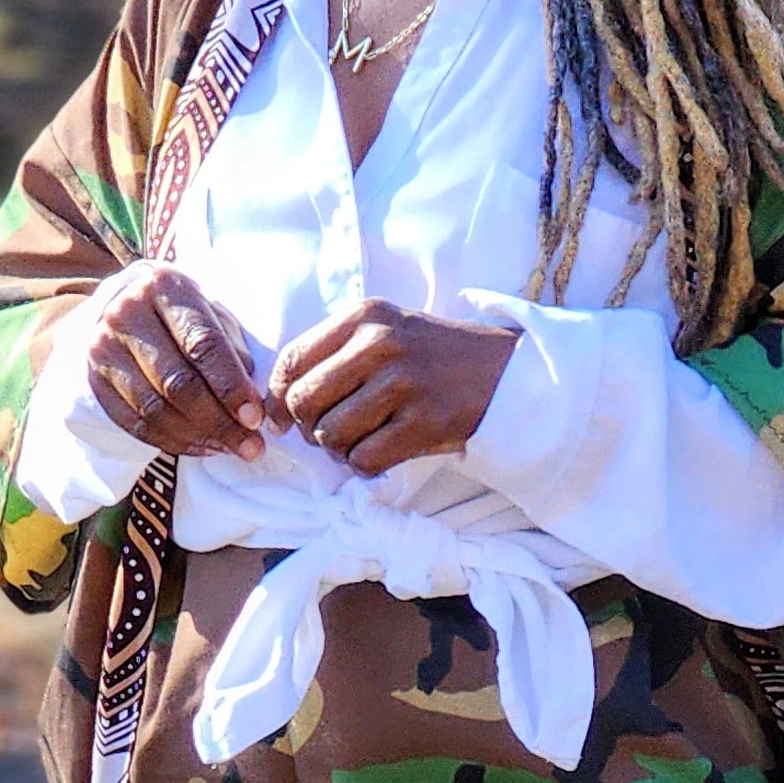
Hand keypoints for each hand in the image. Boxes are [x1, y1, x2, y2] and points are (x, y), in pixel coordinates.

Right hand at [84, 264, 266, 459]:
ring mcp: (105, 347)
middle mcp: (127, 313)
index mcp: (164, 288)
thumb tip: (249, 405)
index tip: (255, 419)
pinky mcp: (96, 379)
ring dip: (197, 437)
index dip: (231, 387)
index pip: (202, 344)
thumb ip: (233, 352)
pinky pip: (135, 424)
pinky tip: (199, 446)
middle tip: (249, 446)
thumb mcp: (214, 316)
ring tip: (227, 447)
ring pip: (155, 409)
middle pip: (177, 382)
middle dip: (219, 422)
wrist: (128, 310)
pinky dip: (171, 441)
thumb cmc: (184, 317)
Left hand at [268, 301, 519, 474]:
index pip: (293, 359)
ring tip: (362, 440)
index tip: (284, 416)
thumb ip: (333, 354)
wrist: (504, 371)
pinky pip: (364, 459)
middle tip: (331, 431)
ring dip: (339, 449)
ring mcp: (403, 384)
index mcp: (364, 318)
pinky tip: (383, 451)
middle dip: (309, 427)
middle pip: (304, 401)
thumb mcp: (385, 330)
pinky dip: (366, 464)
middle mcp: (380, 345)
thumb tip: (279, 403)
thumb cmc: (433, 356)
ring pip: (331, 435)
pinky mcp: (423, 423)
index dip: (279, 396)